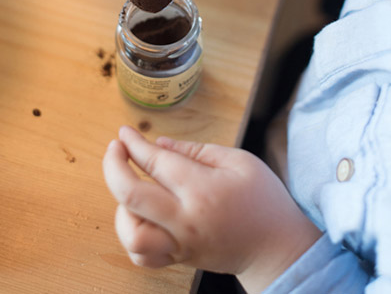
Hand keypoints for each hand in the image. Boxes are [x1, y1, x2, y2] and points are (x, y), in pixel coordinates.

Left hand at [103, 126, 320, 292]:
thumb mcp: (240, 162)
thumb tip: (160, 145)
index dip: (134, 144)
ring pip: (130, 232)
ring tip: (136, 189)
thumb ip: (197, 151)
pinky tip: (141, 217)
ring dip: (122, 207)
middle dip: (113, 167)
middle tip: (115, 150)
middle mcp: (185, 220)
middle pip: (130, 196)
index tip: (125, 132)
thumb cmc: (264, 199)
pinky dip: (132, 235)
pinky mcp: (178, 259)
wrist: (277, 245)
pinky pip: (141, 256)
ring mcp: (179, 244)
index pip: (156, 162)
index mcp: (203, 190)